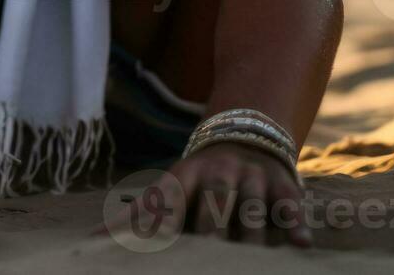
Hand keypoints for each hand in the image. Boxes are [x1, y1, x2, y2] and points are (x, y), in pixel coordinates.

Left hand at [106, 142, 310, 247]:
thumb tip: (92, 238)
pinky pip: (290, 204)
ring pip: (252, 210)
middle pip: (214, 206)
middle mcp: (219, 173)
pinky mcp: (282, 182)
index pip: (170, 201)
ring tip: (248, 263)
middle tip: (205, 262)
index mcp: (186, 176)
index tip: (153, 247)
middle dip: (211, 234)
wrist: (245, 131)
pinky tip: (301, 244)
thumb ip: (140, 215)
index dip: (161, 224)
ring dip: (252, 237)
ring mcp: (252, 176)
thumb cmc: (199, 179)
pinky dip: (296, 223)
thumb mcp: (171, 187)